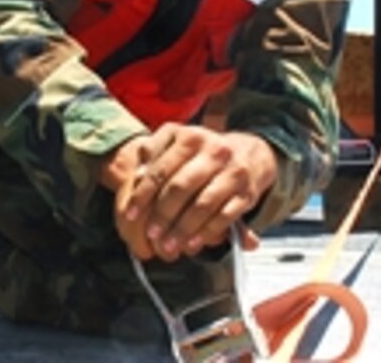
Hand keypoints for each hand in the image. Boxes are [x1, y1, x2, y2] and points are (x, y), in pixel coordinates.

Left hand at [106, 123, 276, 261]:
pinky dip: (207, 232)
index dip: (143, 195)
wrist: (249, 152)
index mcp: (190, 136)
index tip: (131, 214)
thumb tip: (138, 175)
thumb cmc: (203, 152)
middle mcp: (213, 151)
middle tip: (151, 234)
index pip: (161, 169)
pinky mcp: (246, 193)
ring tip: (168, 244)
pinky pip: (225, 216)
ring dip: (183, 228)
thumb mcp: (178, 141)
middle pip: (181, 187)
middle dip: (163, 214)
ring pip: (203, 204)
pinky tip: (193, 243)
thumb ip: (155, 154)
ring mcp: (232, 172)